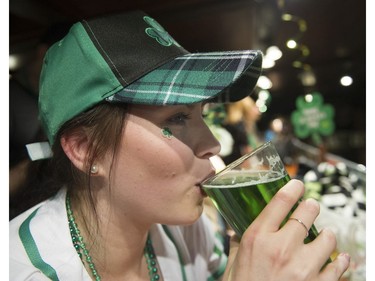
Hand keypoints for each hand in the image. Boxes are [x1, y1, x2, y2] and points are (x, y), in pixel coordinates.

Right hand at [222, 179, 349, 280]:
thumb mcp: (235, 261)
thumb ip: (241, 241)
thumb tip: (243, 227)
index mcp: (258, 237)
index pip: (281, 201)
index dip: (294, 187)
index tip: (299, 184)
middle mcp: (281, 248)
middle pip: (308, 212)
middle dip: (311, 207)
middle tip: (311, 208)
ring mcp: (302, 267)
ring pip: (328, 237)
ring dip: (326, 235)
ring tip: (323, 237)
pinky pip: (340, 266)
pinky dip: (341, 261)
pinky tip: (339, 259)